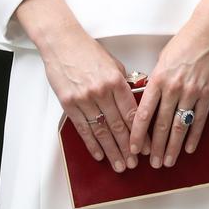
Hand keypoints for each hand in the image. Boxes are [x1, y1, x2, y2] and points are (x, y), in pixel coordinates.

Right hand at [15, 0, 137, 170]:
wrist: (62, 43)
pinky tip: (99, 154)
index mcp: (116, 80)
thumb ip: (123, 83)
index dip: (140, 133)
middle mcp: (101, 91)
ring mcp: (84, 99)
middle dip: (128, 147)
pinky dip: (91, 143)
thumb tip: (133, 102)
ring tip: (120, 165)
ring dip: (111, 151)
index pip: (131, 113)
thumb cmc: (89, 51)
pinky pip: (83, 128)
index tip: (146, 146)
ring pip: (101, 131)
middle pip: (118, 126)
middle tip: (134, 163)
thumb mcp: (113, 63)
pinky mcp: (69, 104)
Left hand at [129, 0, 208, 167]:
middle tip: (152, 163)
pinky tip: (189, 147)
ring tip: (168, 161)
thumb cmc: (187, 40)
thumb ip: (157, 79)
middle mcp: (174, 87)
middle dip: (156, 147)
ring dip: (173, 146)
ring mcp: (192, 91)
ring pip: (180, 126)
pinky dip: (194, 135)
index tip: (134, 148)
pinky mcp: (208, 93)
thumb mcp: (163, 57)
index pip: (144, 113)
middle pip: (162, 124)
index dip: (138, 134)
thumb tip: (151, 97)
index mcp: (159, 78)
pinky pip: (199, 119)